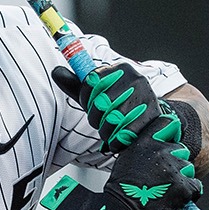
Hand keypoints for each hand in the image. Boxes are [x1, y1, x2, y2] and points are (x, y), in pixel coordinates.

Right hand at [41, 134, 201, 209]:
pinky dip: (188, 193)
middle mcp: (161, 152)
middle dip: (175, 162)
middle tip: (162, 176)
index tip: (169, 144)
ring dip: (181, 178)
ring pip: (188, 168)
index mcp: (146, 142)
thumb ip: (143, 147)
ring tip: (165, 190)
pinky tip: (174, 198)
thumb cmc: (122, 189)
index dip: (171, 134)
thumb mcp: (127, 158)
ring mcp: (174, 169)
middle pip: (181, 149)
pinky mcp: (184, 187)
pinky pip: (195, 186)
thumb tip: (156, 144)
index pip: (168, 123)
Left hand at [53, 63, 172, 153]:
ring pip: (111, 119)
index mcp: (120, 68)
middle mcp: (135, 78)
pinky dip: (116, 141)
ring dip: (106, 130)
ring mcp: (146, 97)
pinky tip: (118, 138)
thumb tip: (56, 72)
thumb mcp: (96, 94)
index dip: (85, 98)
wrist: (149, 117)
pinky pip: (124, 134)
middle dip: (95, 117)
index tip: (91, 104)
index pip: (91, 82)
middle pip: (100, 102)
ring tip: (111, 129)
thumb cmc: (118, 104)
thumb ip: (76, 85)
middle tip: (101, 120)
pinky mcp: (152, 117)